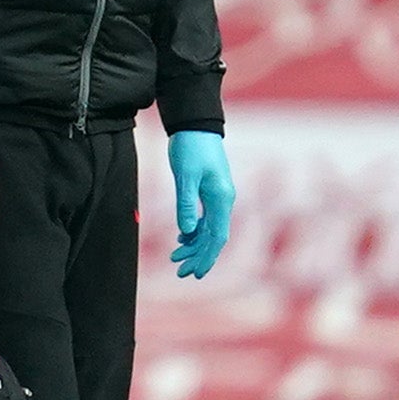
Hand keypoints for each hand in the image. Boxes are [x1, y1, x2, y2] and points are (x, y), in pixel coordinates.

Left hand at [168, 130, 233, 278]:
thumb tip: (187, 230)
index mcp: (221, 199)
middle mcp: (223, 200)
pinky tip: (182, 237)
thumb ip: (186, 203)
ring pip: (208, 229)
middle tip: (180, 273)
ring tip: (175, 258)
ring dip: (193, 246)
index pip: (216, 237)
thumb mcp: (185, 176)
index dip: (207, 257)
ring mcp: (217, 196)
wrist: (195, 126)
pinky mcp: (209, 191)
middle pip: (213, 238)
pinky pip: (204, 218)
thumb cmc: (191, 148)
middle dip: (198, 257)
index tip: (196, 273)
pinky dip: (193, 231)